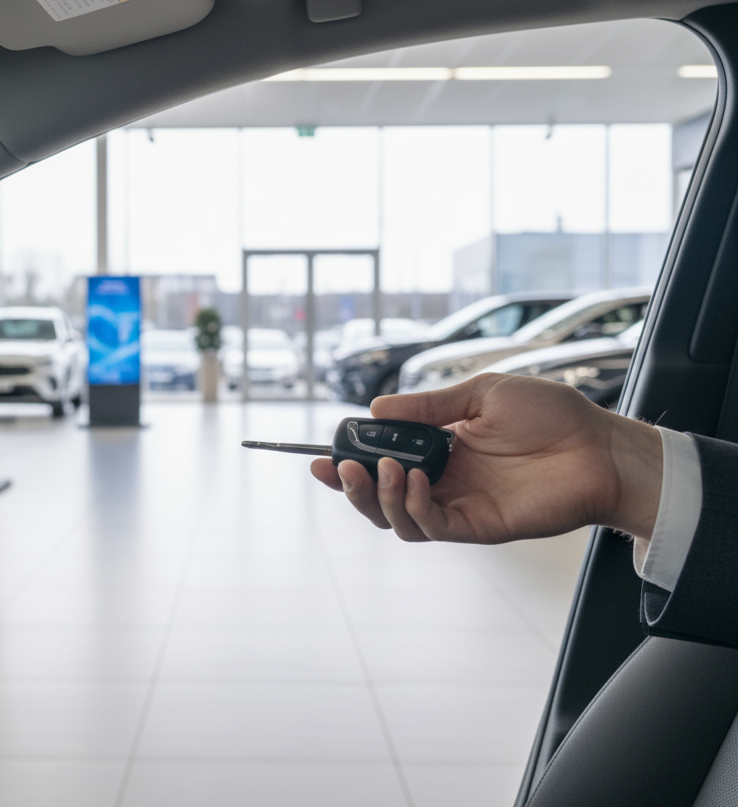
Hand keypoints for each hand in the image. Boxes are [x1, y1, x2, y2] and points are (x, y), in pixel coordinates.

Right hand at [310, 373, 662, 543]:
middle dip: (352, 488)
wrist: (599, 445)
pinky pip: (433, 527)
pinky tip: (417, 482)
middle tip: (338, 468)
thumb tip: (376, 408)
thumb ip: (428, 405)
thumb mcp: (481, 394)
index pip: (384, 462)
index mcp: (441, 449)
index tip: (322, 455)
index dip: (350, 463)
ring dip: (381, 498)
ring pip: (399, 520)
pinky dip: (415, 508)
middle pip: (381, 498)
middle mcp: (445, 481)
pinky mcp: (480, 526)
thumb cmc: (551, 415)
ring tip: (385, 469)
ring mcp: (460, 506)